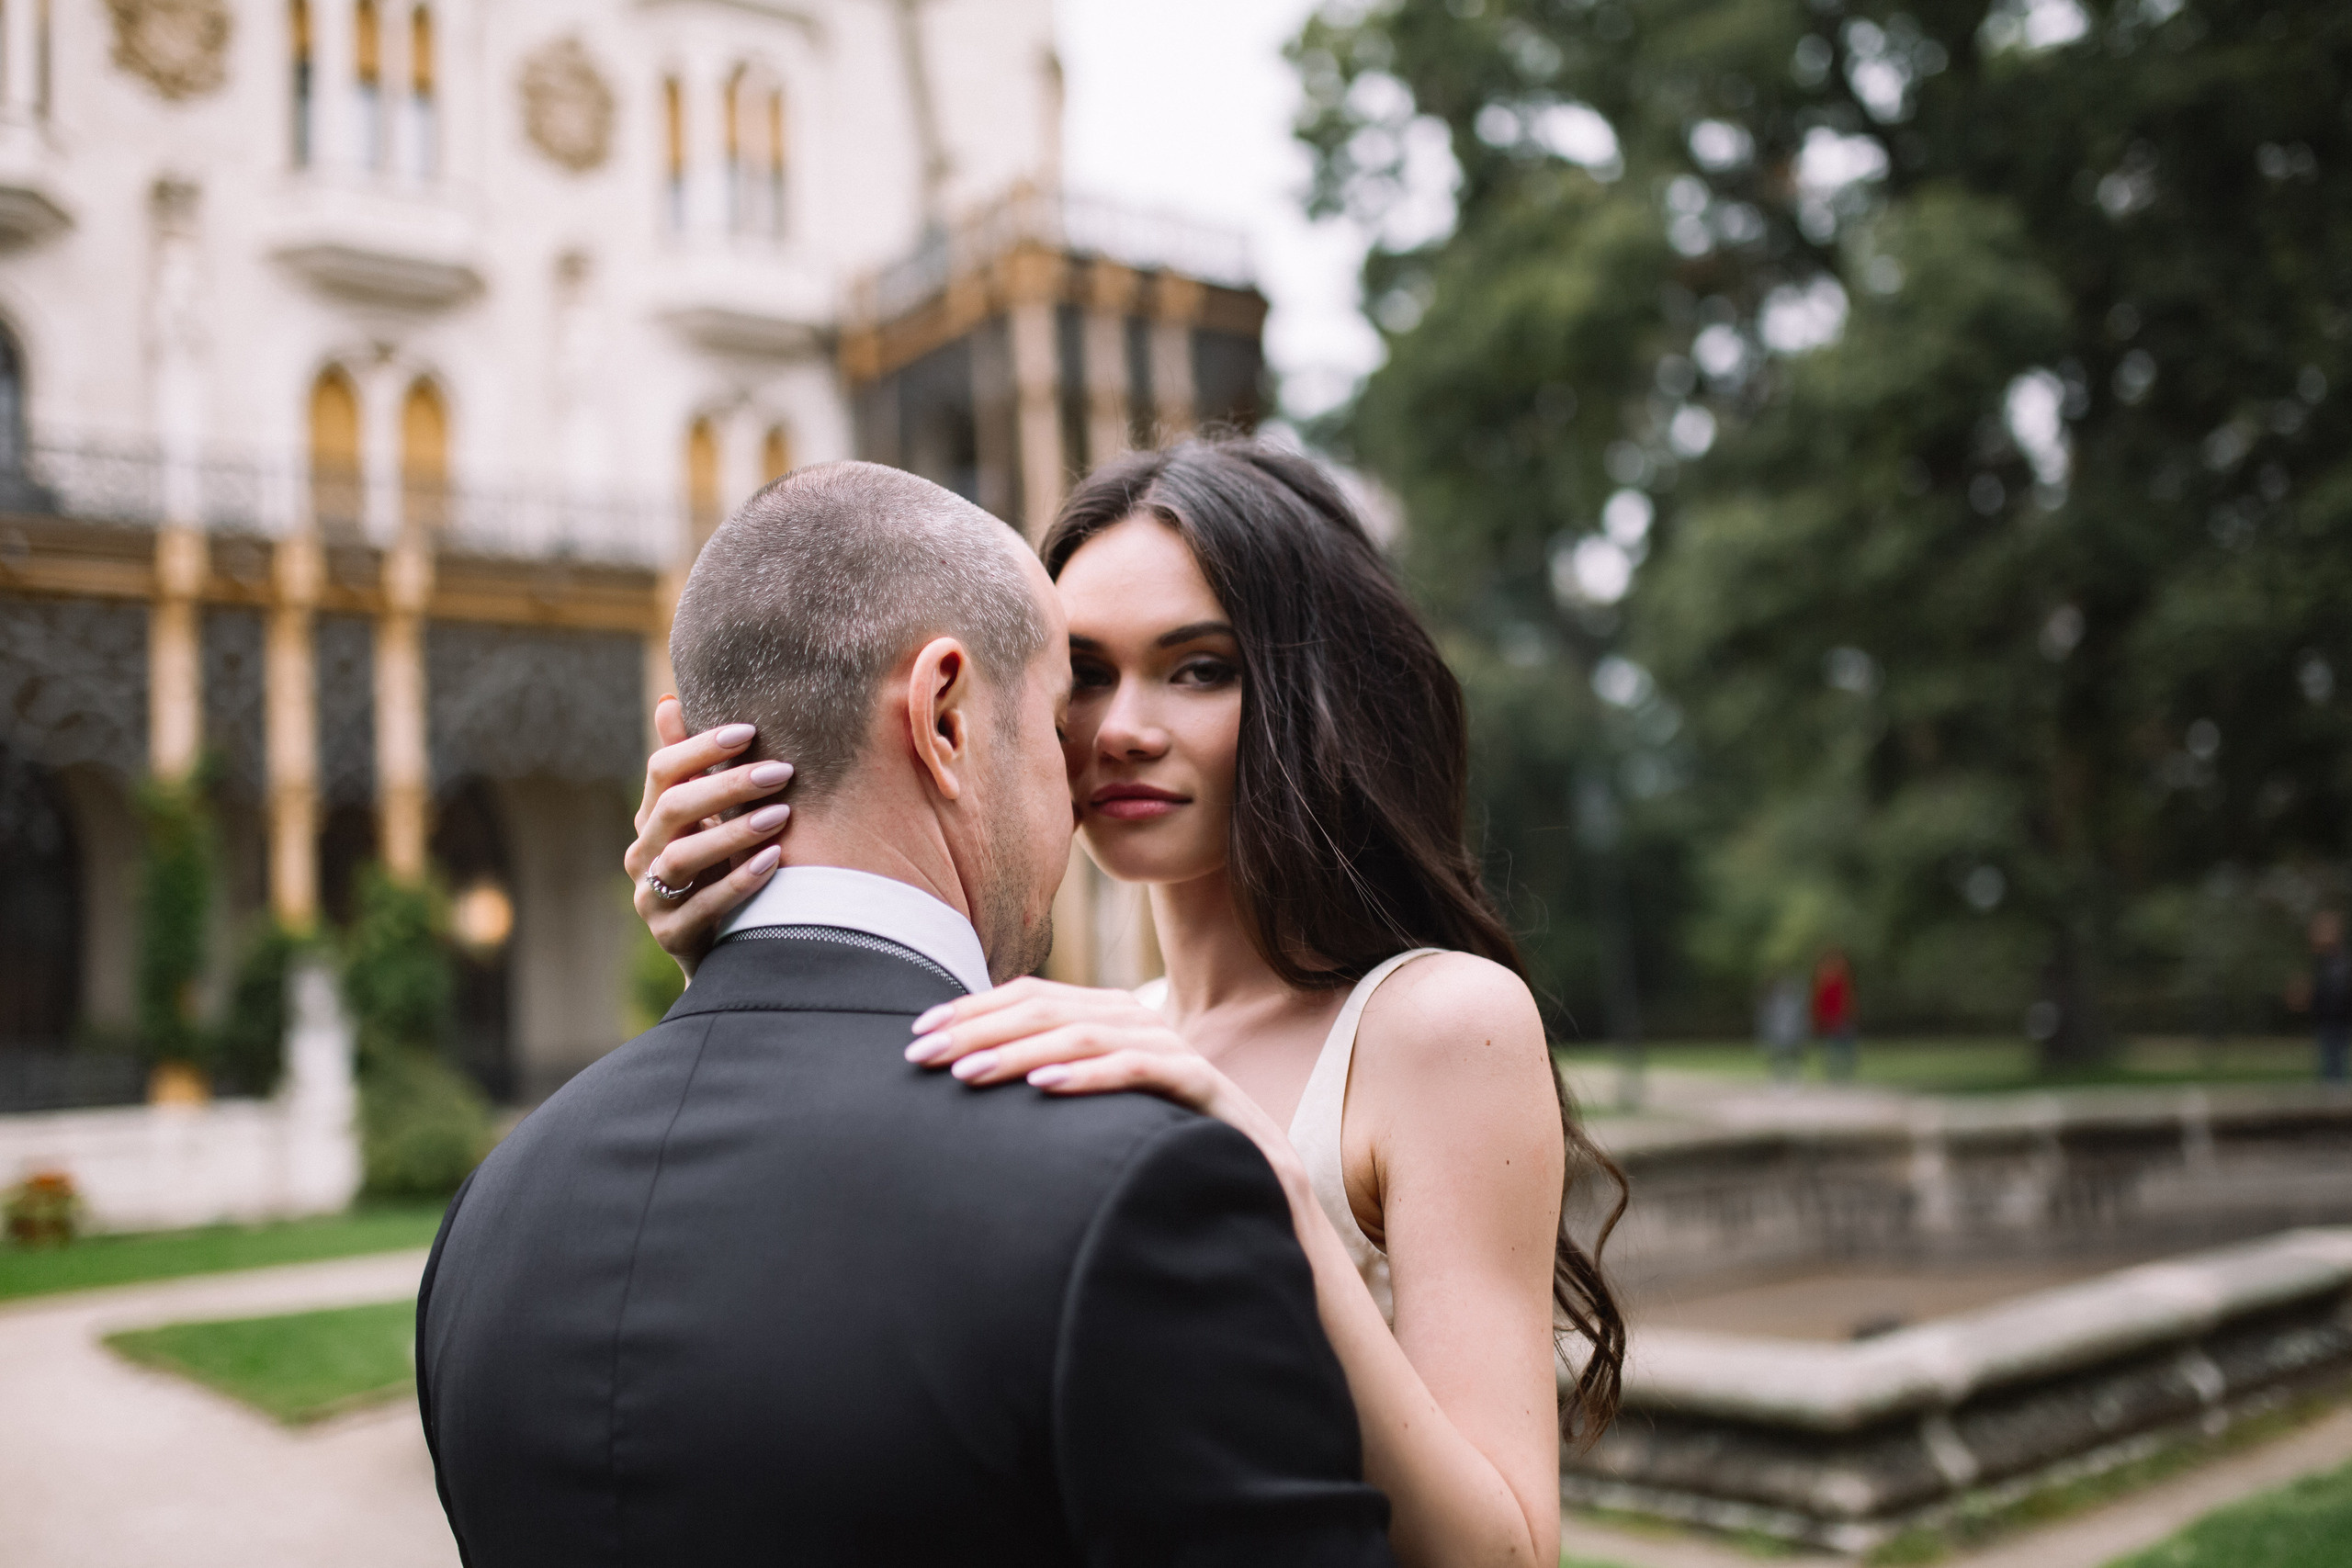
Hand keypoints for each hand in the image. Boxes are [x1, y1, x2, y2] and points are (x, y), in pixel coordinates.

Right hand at [624, 697, 792, 980]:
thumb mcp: (708, 817)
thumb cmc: (719, 867)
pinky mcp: (672, 934)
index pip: (661, 771)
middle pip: (673, 808)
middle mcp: (643, 853)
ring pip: (682, 857)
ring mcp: (652, 897)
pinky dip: (739, 881)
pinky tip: (774, 861)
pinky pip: (703, 906)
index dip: (701, 747)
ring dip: (733, 832)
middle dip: (727, 786)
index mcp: (651, 818)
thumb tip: (667, 702)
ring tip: (781, 814)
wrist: (722, 946)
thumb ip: (693, 766)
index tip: (750, 732)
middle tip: (781, 771)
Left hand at [903, 977, 1302, 1178]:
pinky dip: (1090, 1074)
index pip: (1032, 996)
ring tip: (967, 1074)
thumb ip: (1051, 1083)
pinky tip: (1044, 1088)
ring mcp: (1175, 1050)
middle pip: (1049, 1008)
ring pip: (1086, 1033)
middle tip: (922, 1054)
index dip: (972, 1009)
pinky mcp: (1205, 1086)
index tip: (915, 1035)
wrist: (1260, 1190)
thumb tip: (967, 1079)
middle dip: (978, 1028)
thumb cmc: (1165, 1153)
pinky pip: (1142, 1069)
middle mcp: (1141, 1022)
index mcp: (1112, 1020)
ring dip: (1020, 1050)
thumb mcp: (1097, 1114)